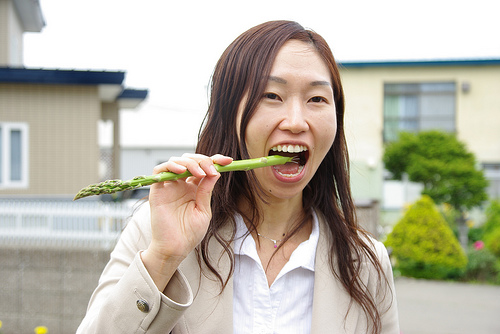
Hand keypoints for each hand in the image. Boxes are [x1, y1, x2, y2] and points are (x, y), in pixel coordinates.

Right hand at [141, 153, 231, 289]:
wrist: (175, 248)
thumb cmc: (189, 233)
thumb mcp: (203, 210)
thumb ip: (206, 191)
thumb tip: (215, 172)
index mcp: (194, 188)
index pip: (204, 168)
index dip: (215, 160)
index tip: (228, 161)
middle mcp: (181, 184)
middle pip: (191, 161)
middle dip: (203, 160)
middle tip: (213, 168)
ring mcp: (169, 186)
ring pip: (177, 161)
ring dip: (190, 162)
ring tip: (200, 173)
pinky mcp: (157, 189)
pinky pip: (160, 169)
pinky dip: (171, 165)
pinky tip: (182, 172)